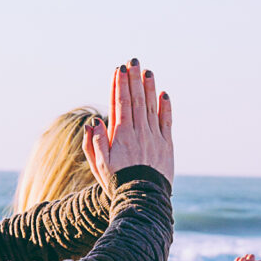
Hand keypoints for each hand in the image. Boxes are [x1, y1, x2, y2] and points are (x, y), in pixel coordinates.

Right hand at [83, 58, 175, 188]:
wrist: (141, 199)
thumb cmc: (116, 183)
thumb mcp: (98, 165)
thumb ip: (94, 142)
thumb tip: (94, 121)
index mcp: (120, 136)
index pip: (120, 103)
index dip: (119, 85)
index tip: (119, 70)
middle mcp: (139, 132)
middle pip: (136, 100)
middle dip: (133, 79)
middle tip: (133, 61)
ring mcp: (154, 137)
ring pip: (151, 107)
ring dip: (149, 87)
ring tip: (147, 71)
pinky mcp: (166, 145)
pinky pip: (166, 121)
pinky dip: (165, 106)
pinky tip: (164, 94)